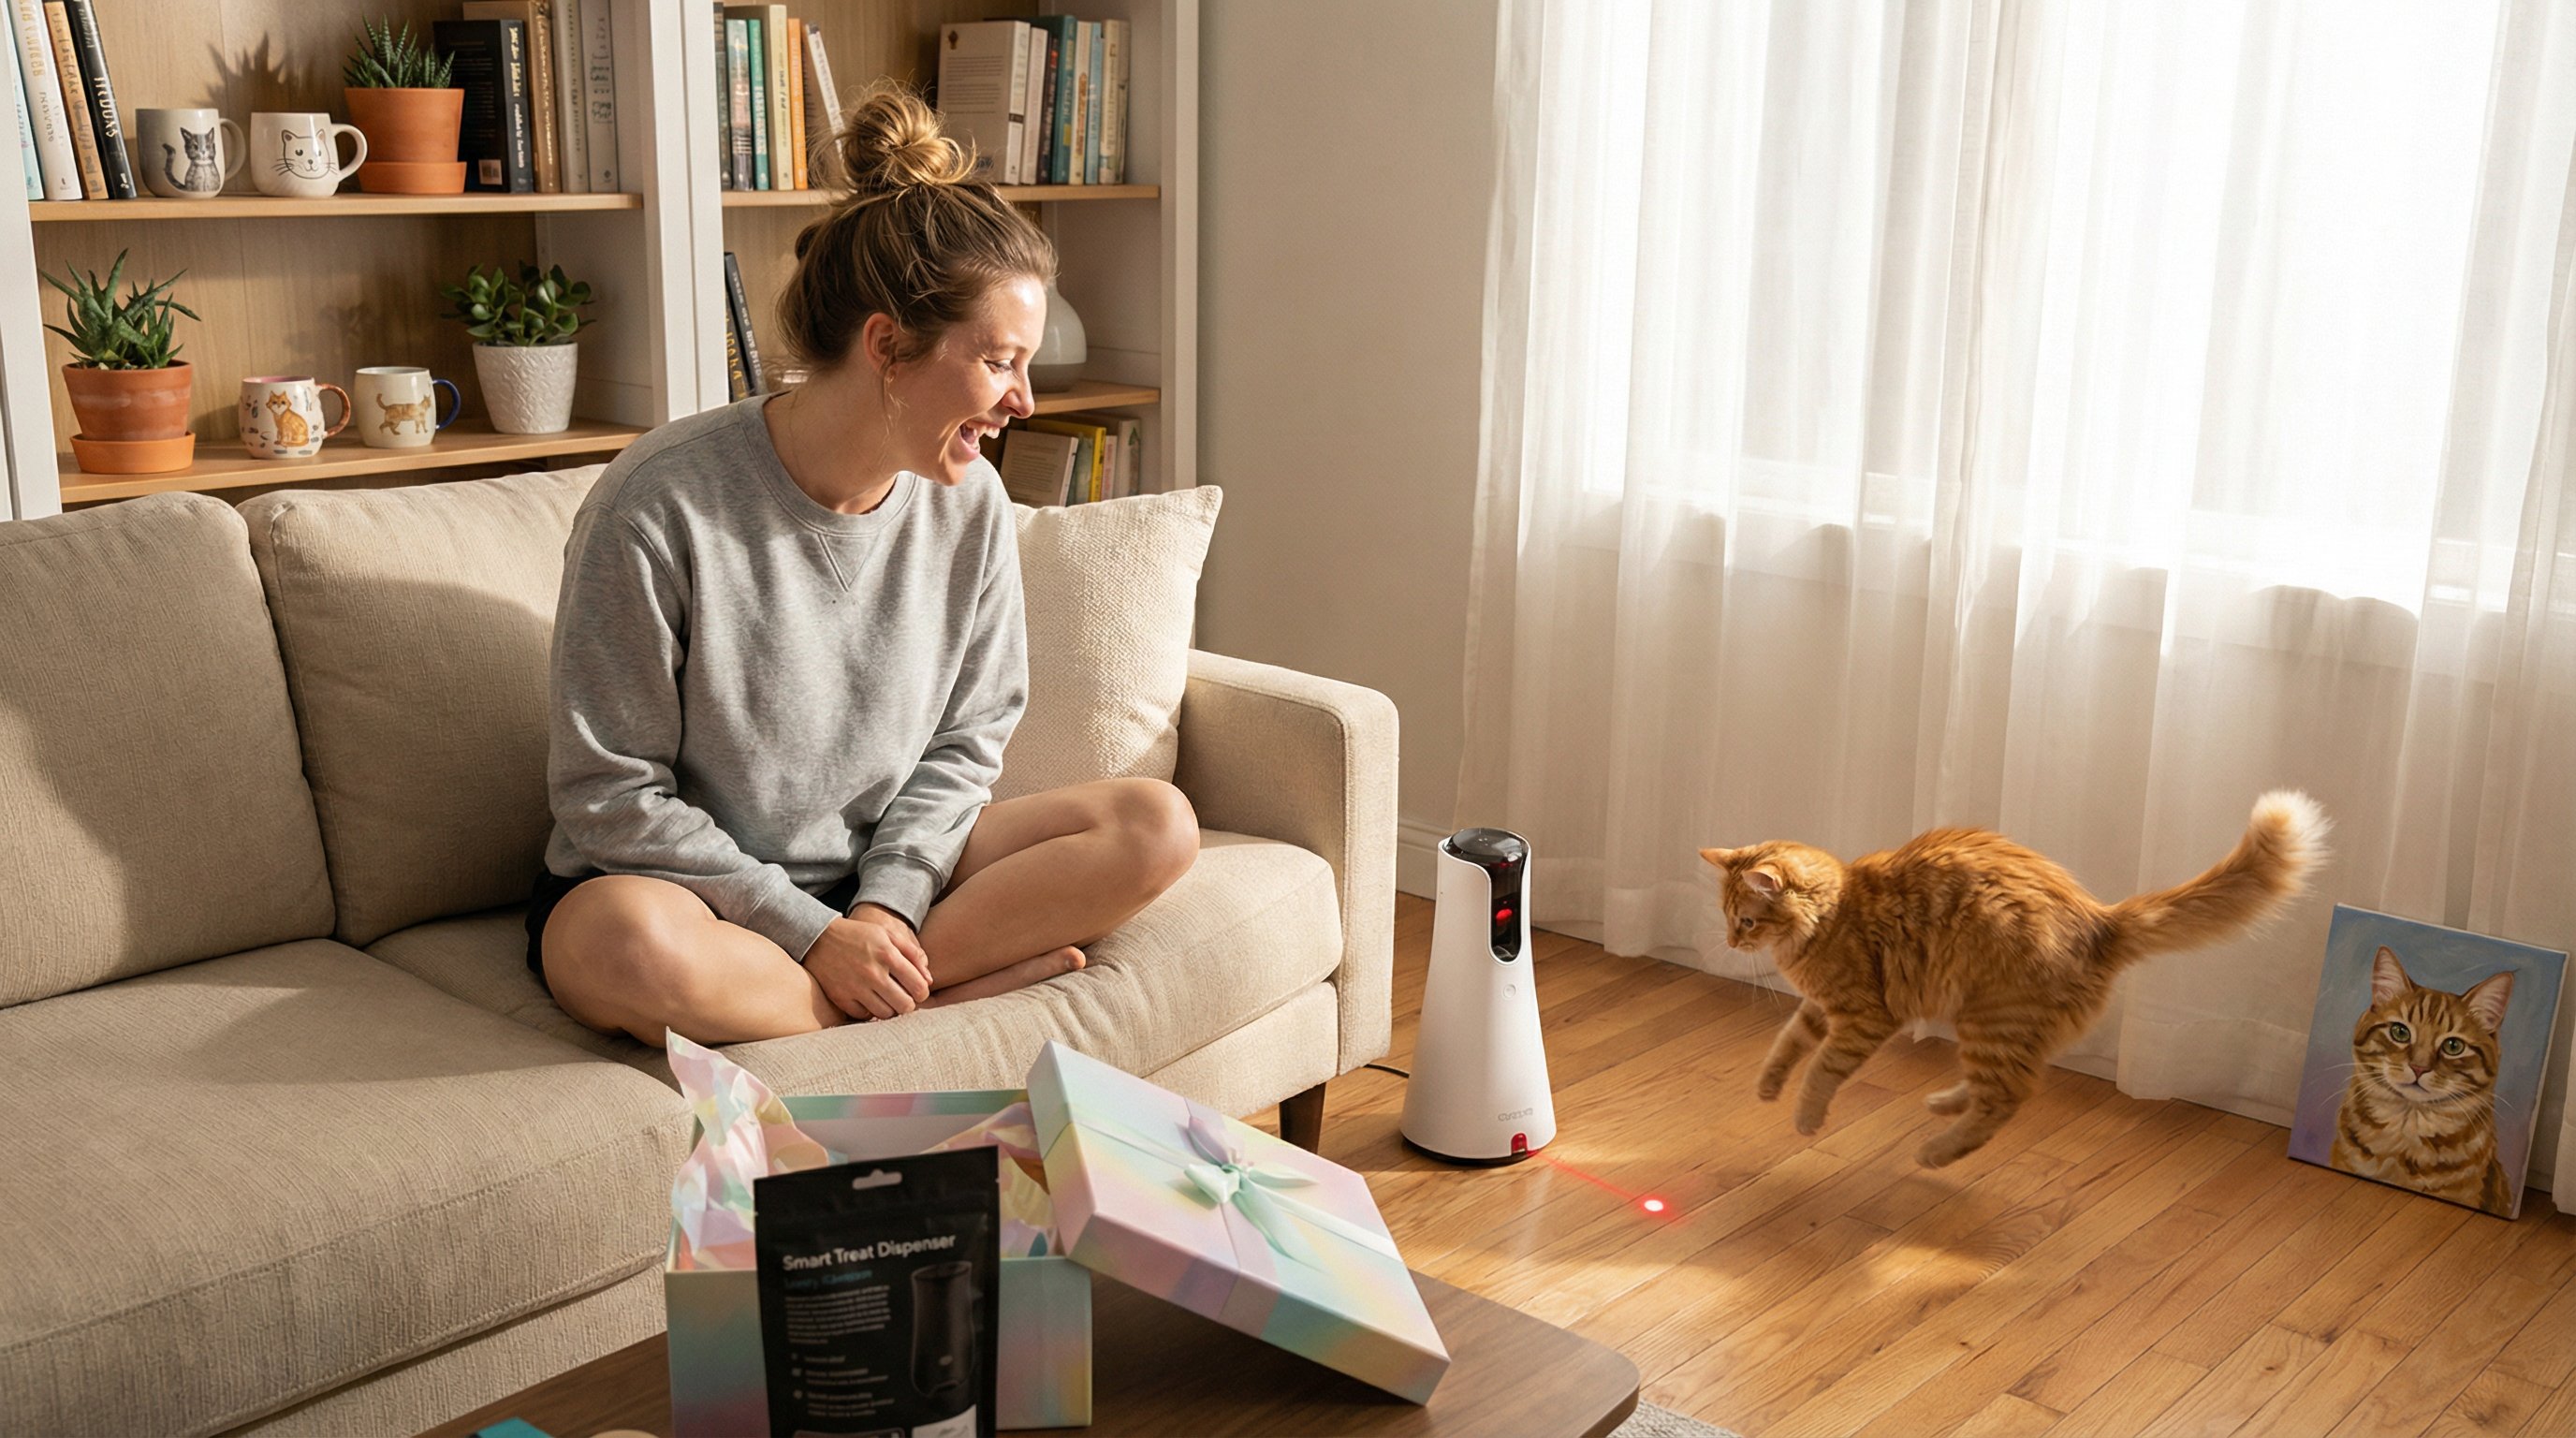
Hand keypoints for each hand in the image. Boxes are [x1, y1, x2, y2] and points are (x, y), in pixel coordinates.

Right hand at [805, 905, 932, 1019]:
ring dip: (890, 1009)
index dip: (922, 992)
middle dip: (909, 1004)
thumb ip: (912, 953)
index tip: (918, 991)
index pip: (918, 986)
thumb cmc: (859, 936)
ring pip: (886, 1014)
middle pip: (905, 1005)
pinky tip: (870, 1000)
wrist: (819, 937)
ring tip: (887, 999)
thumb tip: (929, 980)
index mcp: (887, 954)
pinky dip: (869, 1011)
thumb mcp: (887, 934)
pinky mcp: (841, 997)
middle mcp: (872, 973)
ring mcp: (855, 987)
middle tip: (904, 998)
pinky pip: (864, 1016)